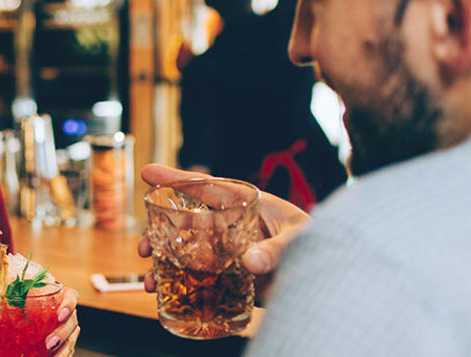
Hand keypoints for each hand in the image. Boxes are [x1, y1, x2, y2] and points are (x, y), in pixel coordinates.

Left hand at [0, 287, 80, 355]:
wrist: (16, 335)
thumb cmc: (16, 315)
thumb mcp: (2, 311)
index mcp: (51, 300)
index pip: (70, 296)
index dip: (69, 303)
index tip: (59, 314)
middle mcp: (62, 317)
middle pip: (73, 321)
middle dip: (63, 332)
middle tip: (48, 342)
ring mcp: (64, 334)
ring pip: (71, 341)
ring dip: (62, 349)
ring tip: (49, 353)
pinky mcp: (62, 349)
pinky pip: (67, 353)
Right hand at [136, 164, 309, 301]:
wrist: (327, 278)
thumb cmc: (319, 244)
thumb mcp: (299, 240)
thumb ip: (276, 250)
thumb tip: (250, 262)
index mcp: (244, 204)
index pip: (205, 188)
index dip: (175, 179)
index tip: (147, 172)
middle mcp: (231, 227)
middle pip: (186, 225)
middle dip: (159, 235)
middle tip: (142, 249)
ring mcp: (229, 253)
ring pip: (188, 255)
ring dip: (165, 266)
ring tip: (150, 281)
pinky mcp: (232, 277)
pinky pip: (201, 280)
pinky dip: (181, 288)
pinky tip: (166, 297)